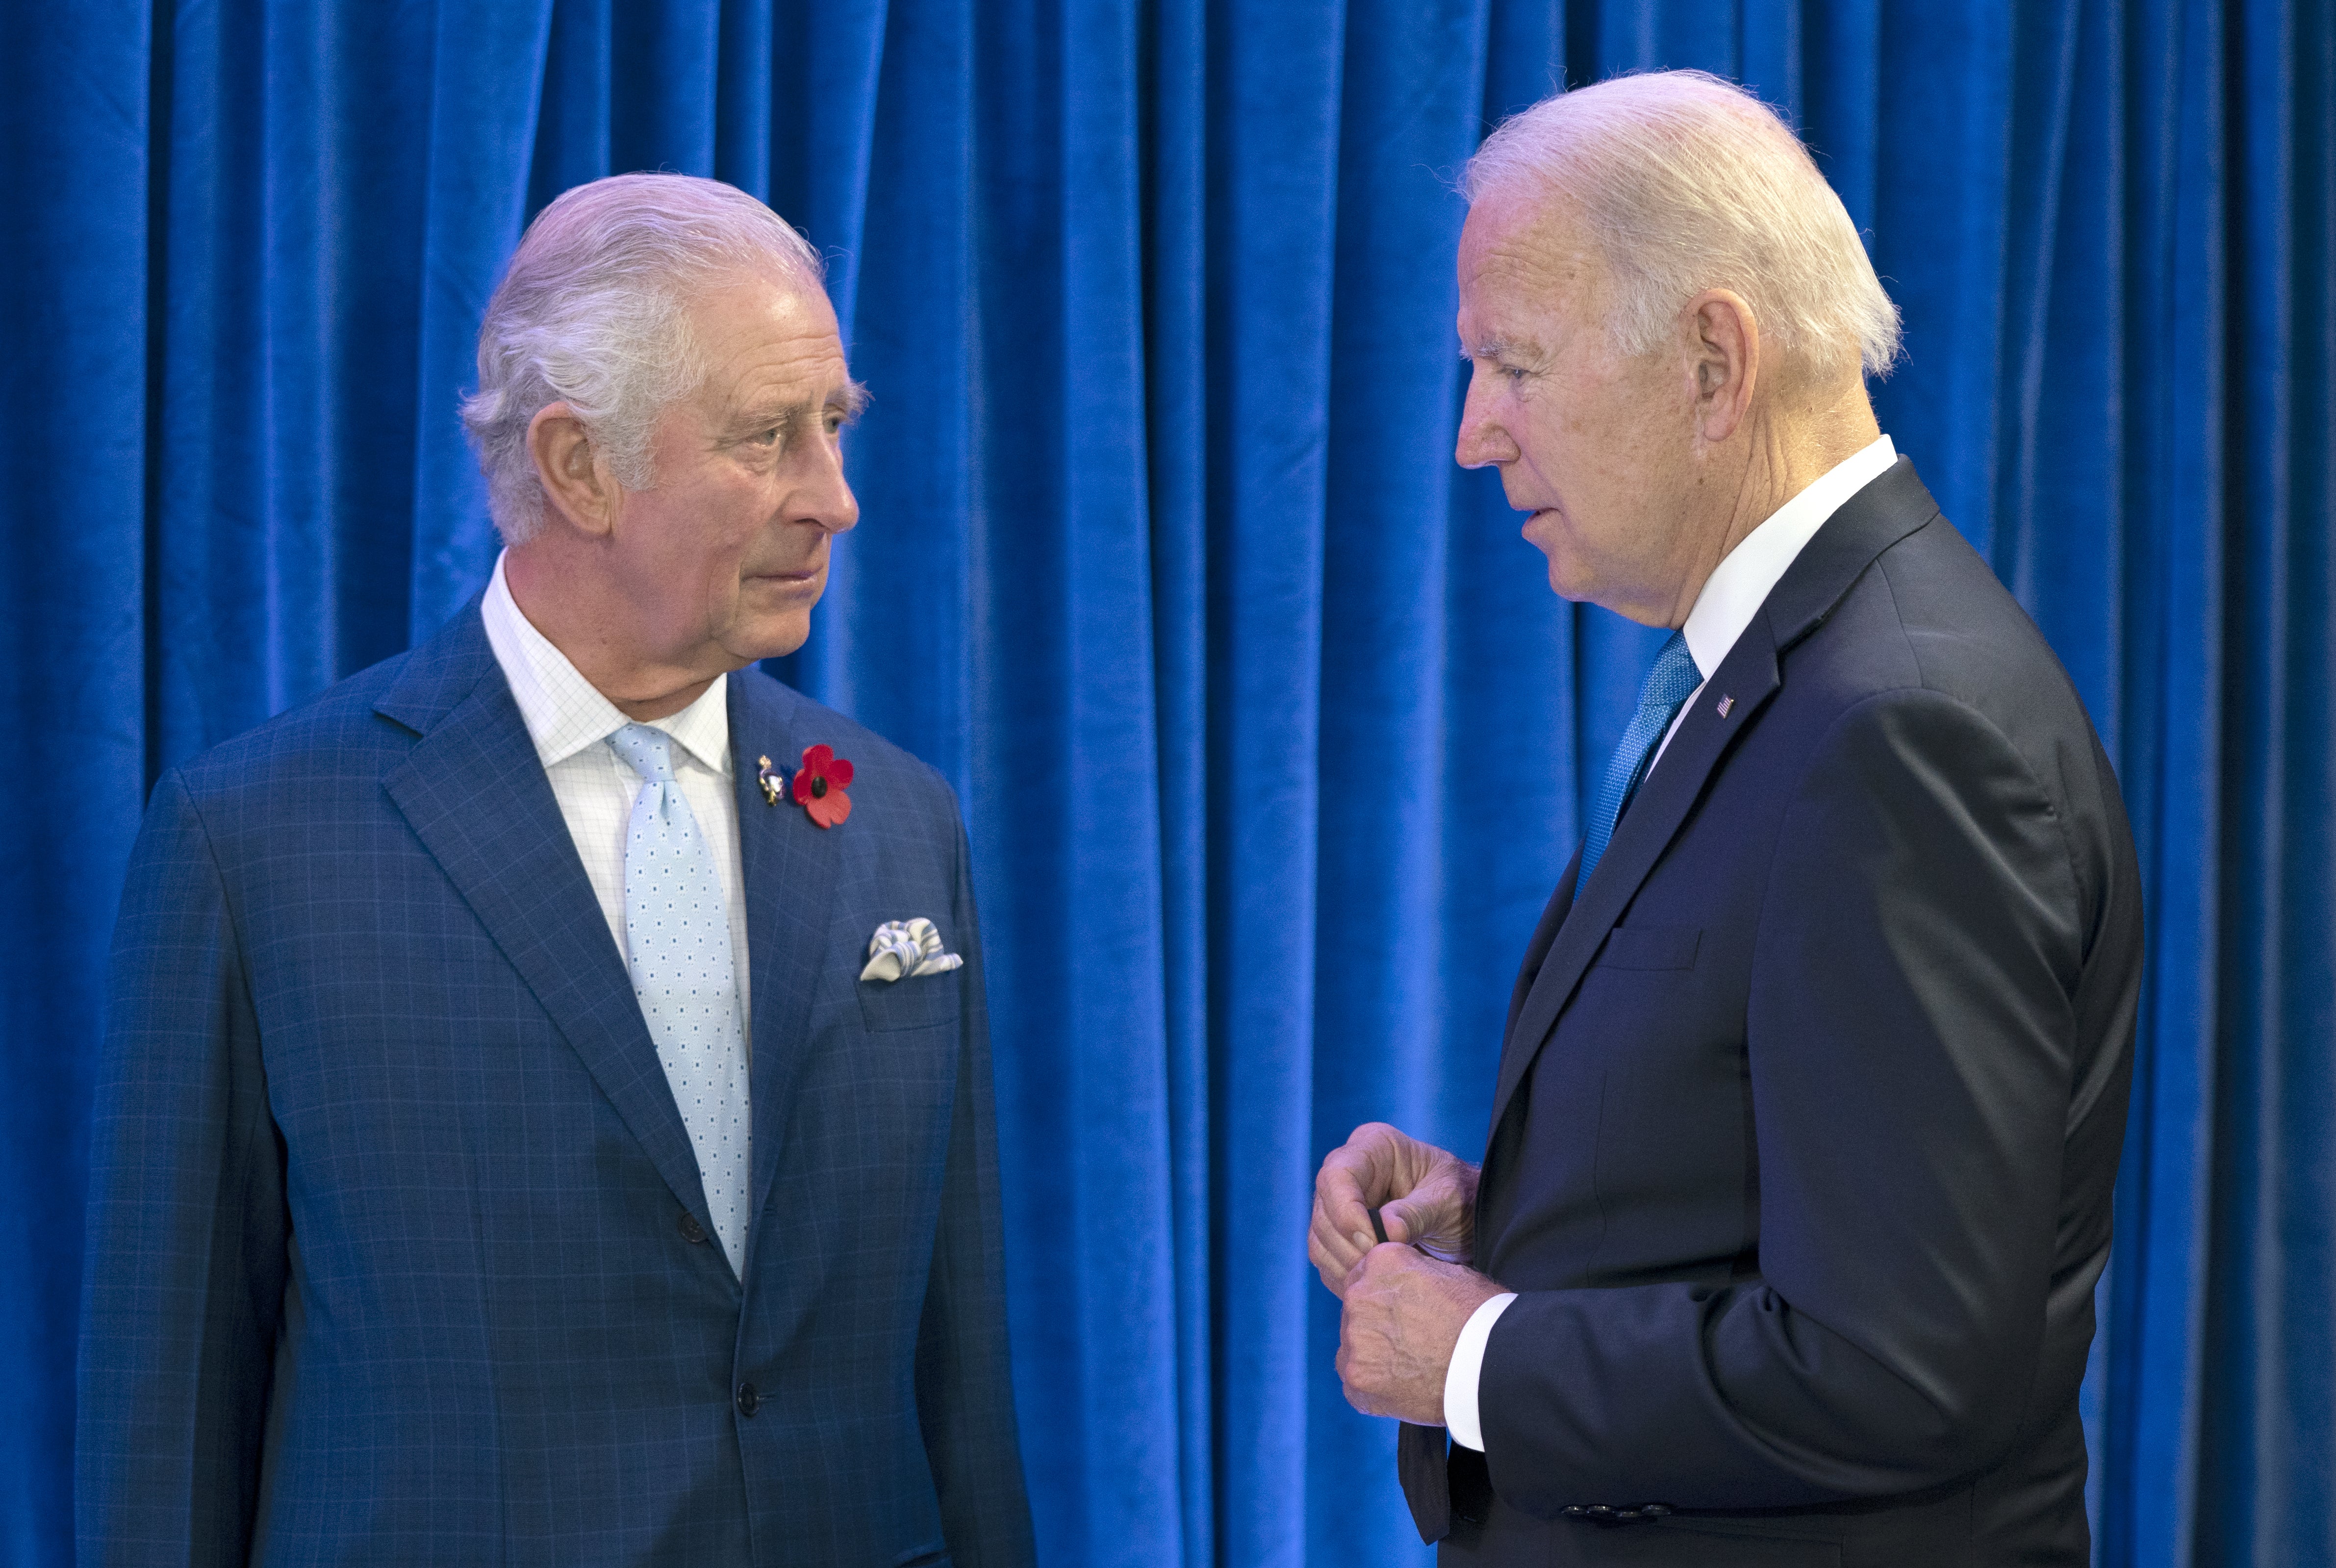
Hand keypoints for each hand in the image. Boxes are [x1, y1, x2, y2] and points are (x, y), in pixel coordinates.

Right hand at [1308, 1122, 1479, 1296]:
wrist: (1467, 1220)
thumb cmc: (1462, 1198)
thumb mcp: (1449, 1201)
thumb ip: (1418, 1213)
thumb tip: (1387, 1230)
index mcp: (1375, 1147)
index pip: (1338, 1174)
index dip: (1346, 1210)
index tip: (1372, 1243)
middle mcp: (1351, 1172)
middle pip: (1323, 1209)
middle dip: (1348, 1244)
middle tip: (1380, 1268)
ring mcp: (1341, 1204)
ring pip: (1320, 1237)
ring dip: (1345, 1264)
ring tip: (1381, 1278)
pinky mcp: (1340, 1234)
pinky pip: (1326, 1258)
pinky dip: (1344, 1276)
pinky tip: (1373, 1283)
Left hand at [1335, 1243, 1506, 1423]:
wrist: (1492, 1366)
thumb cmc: (1481, 1318)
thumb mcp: (1451, 1274)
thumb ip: (1413, 1273)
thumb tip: (1403, 1282)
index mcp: (1381, 1263)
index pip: (1367, 1274)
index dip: (1386, 1294)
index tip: (1403, 1311)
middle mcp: (1359, 1296)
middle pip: (1356, 1309)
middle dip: (1377, 1323)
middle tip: (1409, 1341)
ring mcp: (1355, 1340)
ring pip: (1353, 1345)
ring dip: (1374, 1354)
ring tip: (1410, 1366)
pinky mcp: (1356, 1378)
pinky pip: (1355, 1380)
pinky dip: (1374, 1386)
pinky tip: (1403, 1386)